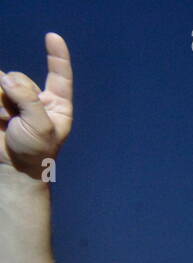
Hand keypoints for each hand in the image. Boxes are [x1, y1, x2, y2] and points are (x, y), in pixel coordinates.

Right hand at [0, 33, 73, 176]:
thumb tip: (7, 78)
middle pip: (20, 78)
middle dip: (14, 95)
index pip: (59, 76)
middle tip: (14, 119)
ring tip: (5, 122)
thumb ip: (28, 99)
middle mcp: (36, 99)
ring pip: (2, 82)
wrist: (14, 168)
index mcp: (57, 104)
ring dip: (1, 102)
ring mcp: (15, 101)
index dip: (57, 56)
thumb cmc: (35, 152)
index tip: (53, 37)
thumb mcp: (41, 127)